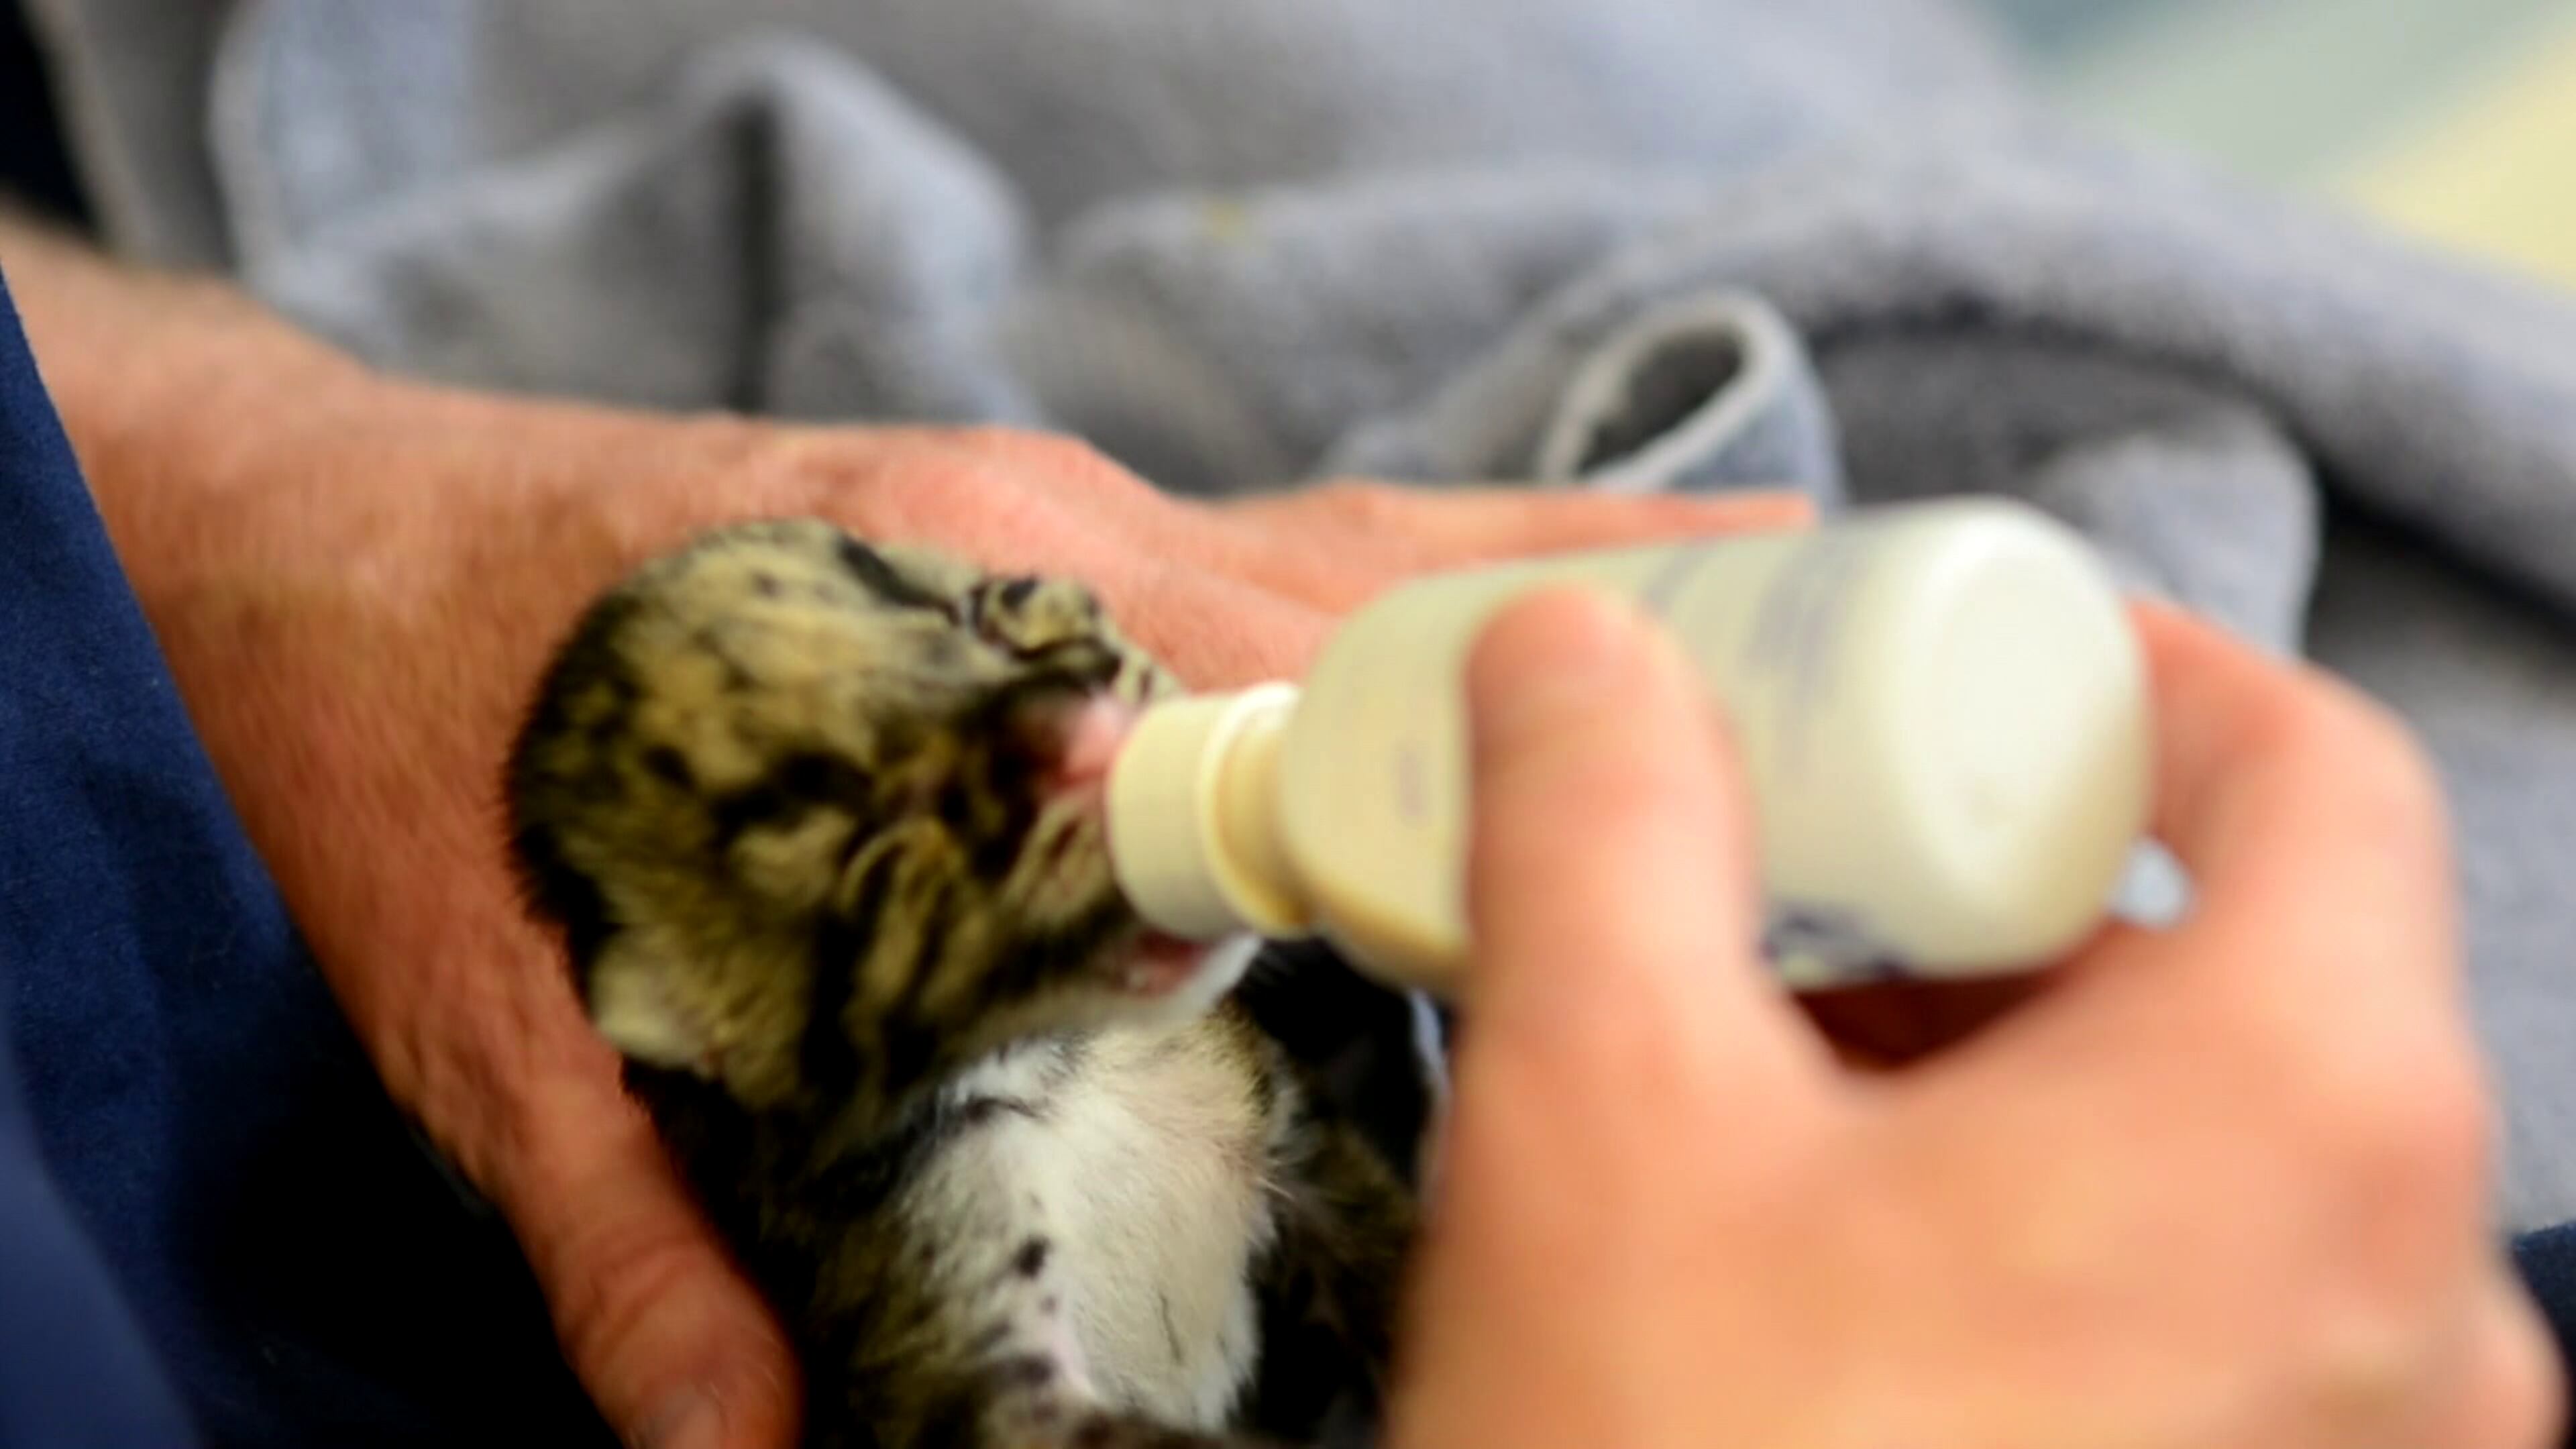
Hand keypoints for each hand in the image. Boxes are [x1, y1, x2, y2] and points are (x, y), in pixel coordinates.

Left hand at [80, 343, 1802, 1446]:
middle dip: (1579, 729)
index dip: (1426, 853)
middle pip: (1374, 627)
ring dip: (1580, 606)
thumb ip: (638, 1239)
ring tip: (1806, 644)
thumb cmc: (396, 740)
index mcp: (946, 633)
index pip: (1251, 746)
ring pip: (1383, 550)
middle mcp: (1042, 539)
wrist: (301, 543)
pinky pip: (1313, 533)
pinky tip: (1621, 571)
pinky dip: (1478, 565)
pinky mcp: (1046, 522)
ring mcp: (1059, 512)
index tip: (1601, 947)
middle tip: (1813, 804)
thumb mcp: (499, 1017)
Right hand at [1389, 590, 2563, 1448]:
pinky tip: (1851, 1241)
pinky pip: (2217, 1310)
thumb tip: (1581, 645)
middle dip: (2015, 889)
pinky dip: (2053, 1221)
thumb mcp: (1601, 1109)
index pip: (2314, 775)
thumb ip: (1604, 821)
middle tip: (1815, 867)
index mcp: (2305, 1125)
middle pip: (2257, 970)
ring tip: (1786, 1055)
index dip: (2141, 678)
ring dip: (2016, 1063)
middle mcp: (2419, 1302)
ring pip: (2225, 1155)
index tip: (1983, 666)